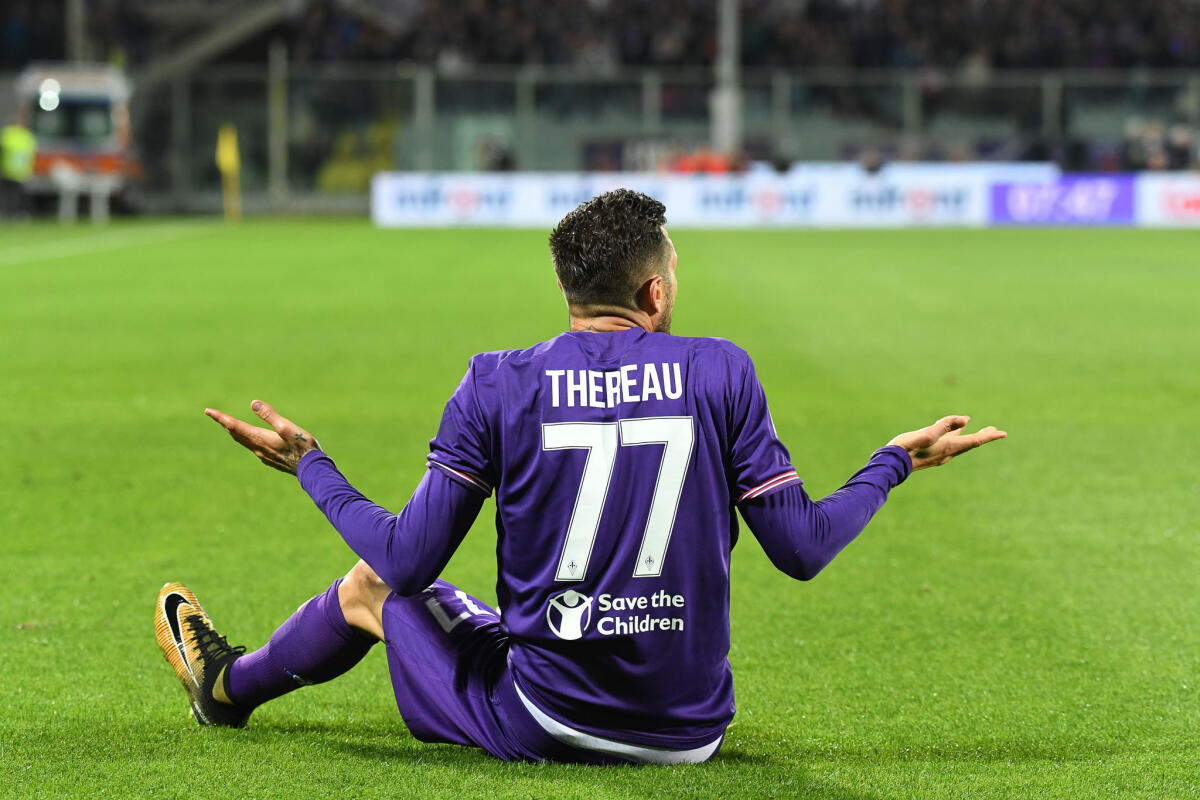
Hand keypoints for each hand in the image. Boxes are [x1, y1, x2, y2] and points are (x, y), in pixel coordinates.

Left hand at [204, 400, 320, 473]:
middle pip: (235, 434)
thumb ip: (269, 415)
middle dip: (225, 424)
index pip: (234, 426)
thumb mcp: (286, 427)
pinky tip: (250, 439)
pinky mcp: (270, 459)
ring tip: (228, 425)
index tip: (208, 411)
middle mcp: (257, 448)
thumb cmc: (302, 446)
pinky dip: (245, 438)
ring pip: (243, 441)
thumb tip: (252, 403)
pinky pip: (252, 447)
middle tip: (214, 415)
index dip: (220, 417)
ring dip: (234, 432)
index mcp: (259, 438)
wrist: (312, 469)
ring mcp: (263, 455)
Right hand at [888, 415, 1005, 470]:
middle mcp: (947, 453)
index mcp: (948, 447)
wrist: (891, 465)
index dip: (989, 436)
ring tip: (981, 430)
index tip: (1003, 433)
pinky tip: (955, 433)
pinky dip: (957, 436)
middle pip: (971, 444)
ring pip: (961, 444)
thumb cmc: (906, 448)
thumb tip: (966, 419)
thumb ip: (944, 425)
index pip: (974, 441)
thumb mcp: (926, 433)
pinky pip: (950, 443)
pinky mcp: (932, 454)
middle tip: (996, 431)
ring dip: (972, 437)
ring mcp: (940, 455)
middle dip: (984, 436)